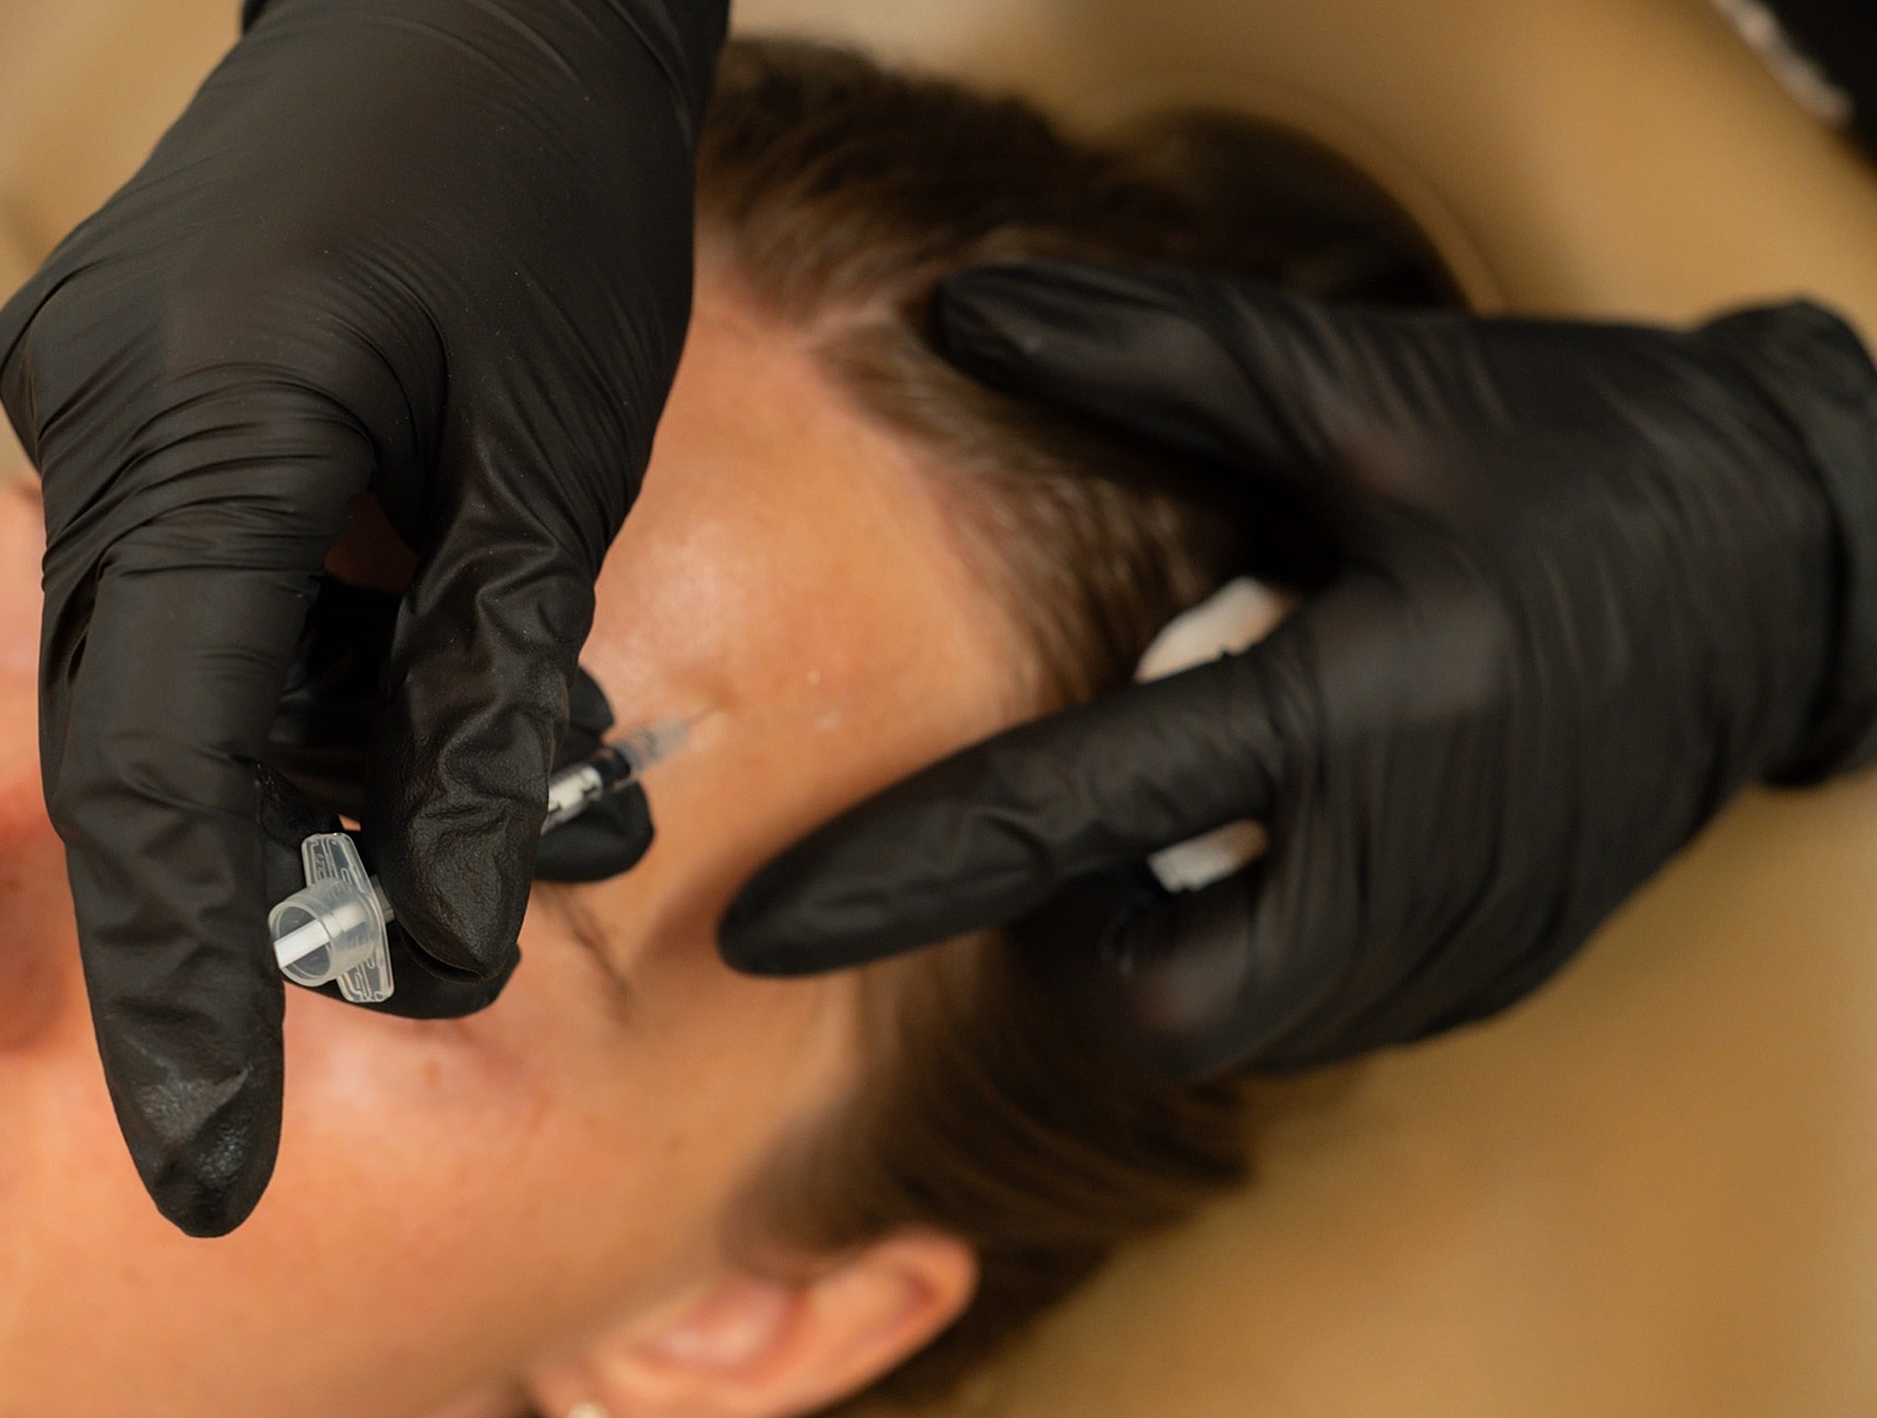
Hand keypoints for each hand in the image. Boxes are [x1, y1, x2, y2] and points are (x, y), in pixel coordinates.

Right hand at [0, 0, 726, 1233]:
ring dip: (283, 773)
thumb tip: (446, 924)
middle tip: (384, 985)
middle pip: (132, 740)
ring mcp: (78, 396)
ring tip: (459, 807)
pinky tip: (392, 672)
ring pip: (146, 678)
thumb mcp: (556, 455)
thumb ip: (482, 694)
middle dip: (247, 891)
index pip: (161, 765)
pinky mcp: (105, 390)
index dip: (184, 986)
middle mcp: (96, 412)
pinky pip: (163, 589)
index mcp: (213, 413)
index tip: (208, 1161)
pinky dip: (270, 674)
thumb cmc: (541, 179)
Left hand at [721, 262, 1876, 1075]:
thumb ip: (1160, 358)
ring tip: (1186, 813)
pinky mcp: (1495, 967)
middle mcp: (1414, 855)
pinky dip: (1251, 949)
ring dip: (1157, 949)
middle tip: (1063, 844)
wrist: (1798, 562)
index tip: (762, 926)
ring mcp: (1467, 938)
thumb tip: (963, 315)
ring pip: (1238, 1031)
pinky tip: (1273, 837)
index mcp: (1369, 700)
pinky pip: (1319, 1012)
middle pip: (1158, 1011)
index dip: (901, 875)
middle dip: (1063, 954)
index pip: (1081, 813)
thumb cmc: (1581, 459)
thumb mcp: (1375, 389)